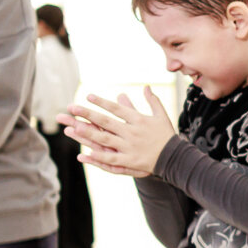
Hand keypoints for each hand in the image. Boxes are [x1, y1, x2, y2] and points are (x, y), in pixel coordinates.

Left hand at [60, 87, 175, 177]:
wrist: (175, 157)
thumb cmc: (167, 135)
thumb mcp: (161, 115)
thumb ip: (152, 100)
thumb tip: (146, 86)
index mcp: (138, 120)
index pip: (116, 108)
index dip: (102, 102)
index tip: (88, 96)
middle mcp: (132, 132)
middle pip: (106, 121)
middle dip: (88, 114)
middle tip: (72, 107)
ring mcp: (129, 147)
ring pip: (105, 139)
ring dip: (88, 132)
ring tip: (74, 126)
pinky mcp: (130, 161)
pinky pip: (111, 159)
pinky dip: (98, 157)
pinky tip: (85, 154)